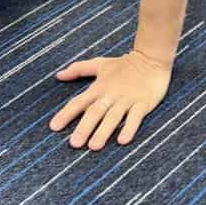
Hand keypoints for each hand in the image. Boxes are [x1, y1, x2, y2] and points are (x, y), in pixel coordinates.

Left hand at [49, 50, 171, 149]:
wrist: (151, 58)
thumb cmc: (123, 65)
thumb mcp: (99, 64)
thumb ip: (78, 69)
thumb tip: (58, 75)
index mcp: (99, 87)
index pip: (79, 102)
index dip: (66, 114)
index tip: (54, 127)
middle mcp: (111, 95)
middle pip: (95, 112)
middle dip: (84, 128)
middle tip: (74, 144)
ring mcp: (127, 100)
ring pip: (113, 117)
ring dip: (103, 131)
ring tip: (94, 146)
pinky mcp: (143, 103)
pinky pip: (135, 117)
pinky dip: (129, 128)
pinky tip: (123, 141)